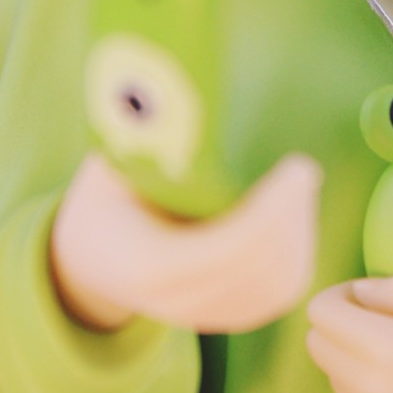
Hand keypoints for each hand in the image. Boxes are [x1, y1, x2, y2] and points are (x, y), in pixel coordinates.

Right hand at [51, 150, 320, 333]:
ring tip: (297, 188)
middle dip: (292, 217)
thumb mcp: (111, 157)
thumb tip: (183, 77)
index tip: (297, 167)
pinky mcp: (227, 315)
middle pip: (257, 269)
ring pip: (276, 286)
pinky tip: (294, 215)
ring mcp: (201, 315)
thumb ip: (146, 130)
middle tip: (302, 170)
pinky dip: (297, 253)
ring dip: (299, 233)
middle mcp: (173, 300)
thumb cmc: (106, 193)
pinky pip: (279, 294)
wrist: (90, 257)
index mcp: (141, 261)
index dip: (269, 212)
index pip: (222, 250)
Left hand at [306, 273, 392, 392]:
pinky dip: (361, 385)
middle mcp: (368, 392)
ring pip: (331, 375)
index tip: (366, 292)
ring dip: (349, 355)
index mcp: (382, 349)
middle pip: (317, 345)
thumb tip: (360, 293)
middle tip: (380, 315)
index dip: (337, 294)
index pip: (320, 313)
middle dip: (337, 323)